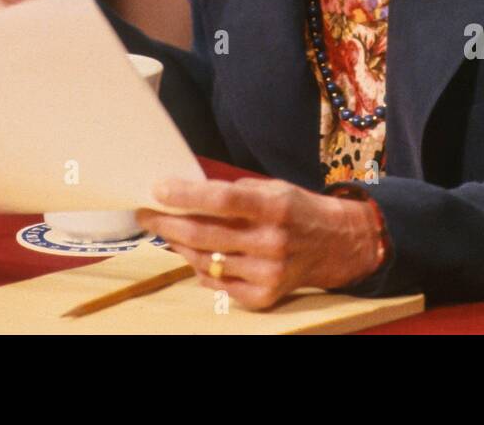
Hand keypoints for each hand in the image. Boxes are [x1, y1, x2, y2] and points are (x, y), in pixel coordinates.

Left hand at [135, 177, 382, 309]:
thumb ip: (234, 192)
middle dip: (167, 223)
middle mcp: (271, 241)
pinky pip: (218, 284)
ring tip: (169, 231)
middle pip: (205, 234)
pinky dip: (202, 269)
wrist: (337, 244)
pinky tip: (199, 255)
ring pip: (205, 261)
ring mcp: (268, 272)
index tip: (157, 189)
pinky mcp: (265, 295)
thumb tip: (185, 193)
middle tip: (147, 214)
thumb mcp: (272, 188)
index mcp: (274, 206)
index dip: (186, 194)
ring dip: (180, 245)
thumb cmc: (296, 209)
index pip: (222, 199)